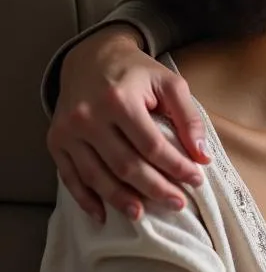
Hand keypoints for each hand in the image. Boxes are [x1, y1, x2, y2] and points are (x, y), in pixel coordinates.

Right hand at [47, 26, 208, 220]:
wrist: (91, 57)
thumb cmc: (137, 72)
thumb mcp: (170, 83)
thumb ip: (189, 117)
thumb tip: (202, 156)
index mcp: (119, 100)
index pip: (152, 146)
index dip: (176, 167)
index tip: (197, 180)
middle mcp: (89, 117)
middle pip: (125, 165)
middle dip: (155, 188)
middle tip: (178, 204)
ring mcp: (68, 131)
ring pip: (97, 176)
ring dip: (121, 200)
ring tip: (143, 214)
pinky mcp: (55, 140)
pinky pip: (69, 176)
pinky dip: (85, 199)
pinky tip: (102, 215)